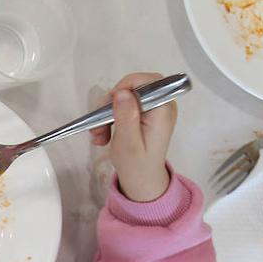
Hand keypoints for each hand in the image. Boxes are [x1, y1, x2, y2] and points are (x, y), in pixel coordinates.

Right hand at [89, 72, 175, 202]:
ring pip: (126, 96)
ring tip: (99, 135)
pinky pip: (126, 105)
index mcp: (163, 111)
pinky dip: (111, 117)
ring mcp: (154, 109)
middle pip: (135, 87)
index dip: (127, 86)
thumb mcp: (128, 143)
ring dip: (107, 113)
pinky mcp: (145, 114)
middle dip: (113, 102)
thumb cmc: (136, 165)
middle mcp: (162, 105)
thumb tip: (122, 92)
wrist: (142, 179)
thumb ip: (126, 116)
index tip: (110, 104)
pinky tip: (104, 134)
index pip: (149, 81)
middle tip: (99, 124)